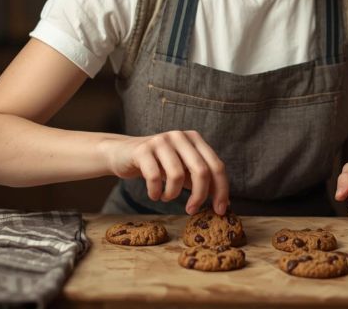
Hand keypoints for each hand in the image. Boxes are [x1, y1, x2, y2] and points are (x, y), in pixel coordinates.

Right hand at [105, 130, 229, 214]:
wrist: (123, 154)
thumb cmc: (158, 165)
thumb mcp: (183, 170)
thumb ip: (201, 180)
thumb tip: (224, 203)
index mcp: (195, 139)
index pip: (217, 165)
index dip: (222, 190)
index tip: (220, 211)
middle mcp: (180, 136)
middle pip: (201, 170)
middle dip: (199, 196)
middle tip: (191, 210)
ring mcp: (161, 140)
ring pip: (177, 175)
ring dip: (172, 194)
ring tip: (166, 197)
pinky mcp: (143, 150)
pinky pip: (154, 177)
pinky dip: (155, 192)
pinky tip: (154, 194)